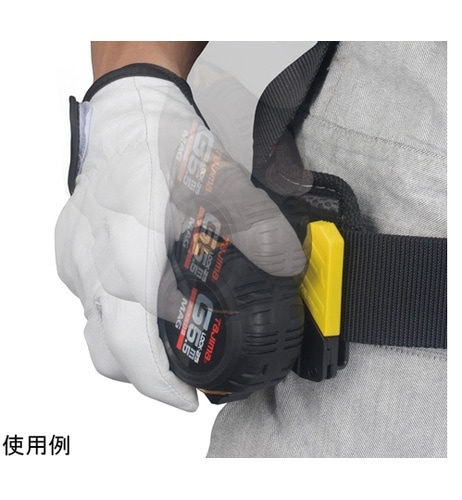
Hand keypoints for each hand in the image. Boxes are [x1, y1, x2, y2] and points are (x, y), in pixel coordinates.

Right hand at [55, 64, 305, 410]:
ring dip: (128, 352)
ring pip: (94, 328)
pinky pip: (87, 299)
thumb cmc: (164, 140)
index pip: (133, 335)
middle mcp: (95, 259)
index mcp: (130, 246)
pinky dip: (112, 318)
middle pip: (108, 346)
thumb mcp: (220, 177)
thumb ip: (256, 222)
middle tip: (181, 386)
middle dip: (145, 376)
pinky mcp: (72, 248)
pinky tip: (138, 311)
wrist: (127, 111)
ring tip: (162, 355)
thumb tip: (287, 262)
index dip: (157, 379)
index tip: (186, 399)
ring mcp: (79, 255)